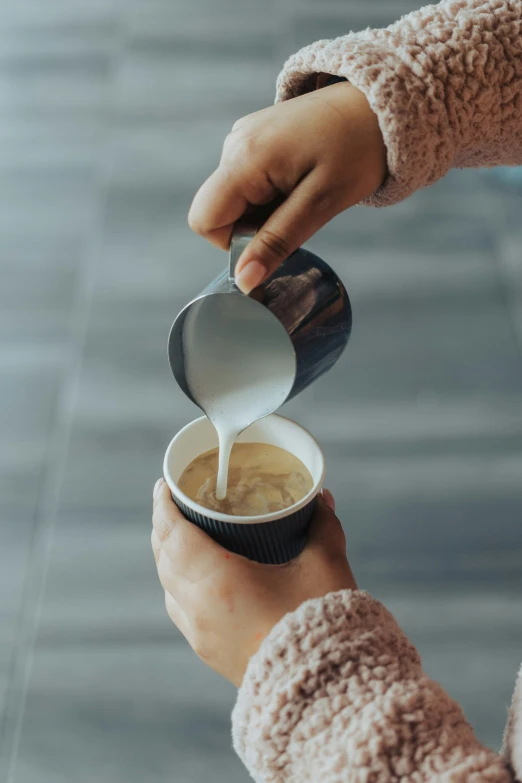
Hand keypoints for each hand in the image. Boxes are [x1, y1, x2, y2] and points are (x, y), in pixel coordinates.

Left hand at [151, 480, 356, 686]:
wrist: (323, 694)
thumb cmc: (322, 626)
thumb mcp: (325, 567)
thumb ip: (322, 526)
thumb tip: (321, 498)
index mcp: (218, 580)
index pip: (174, 533)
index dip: (164, 505)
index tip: (165, 484)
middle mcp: (198, 607)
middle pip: (164, 556)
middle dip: (164, 525)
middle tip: (176, 502)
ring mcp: (200, 633)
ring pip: (168, 584)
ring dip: (169, 555)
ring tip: (183, 534)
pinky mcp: (209, 652)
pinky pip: (180, 607)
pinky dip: (179, 583)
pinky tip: (197, 576)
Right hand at [188, 82, 385, 292]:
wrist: (380, 106)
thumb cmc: (357, 150)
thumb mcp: (320, 204)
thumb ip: (277, 242)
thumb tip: (243, 279)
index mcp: (244, 158)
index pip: (204, 221)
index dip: (234, 242)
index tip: (275, 234)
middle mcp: (233, 144)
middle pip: (218, 212)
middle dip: (253, 227)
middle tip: (298, 211)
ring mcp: (241, 138)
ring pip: (234, 200)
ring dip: (264, 211)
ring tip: (304, 191)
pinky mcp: (253, 138)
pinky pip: (246, 183)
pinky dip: (270, 194)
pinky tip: (300, 180)